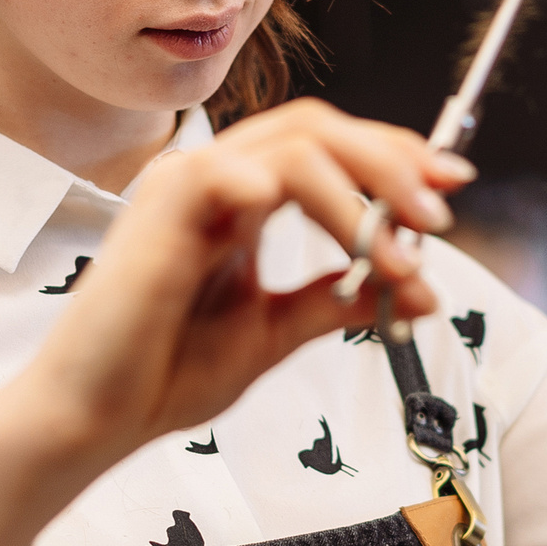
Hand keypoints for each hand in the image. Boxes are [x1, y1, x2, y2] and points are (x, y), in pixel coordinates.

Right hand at [0, 100, 470, 545]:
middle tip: (438, 213)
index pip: (328, 147)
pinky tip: (340, 245)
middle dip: (391, 163)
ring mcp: (186, 186)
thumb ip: (337, 302)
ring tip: (396, 253)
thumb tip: (418, 290)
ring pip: (293, 144)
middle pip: (319, 128)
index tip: (450, 185)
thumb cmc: (163, 373)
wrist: (96, 417)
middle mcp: (215, 179)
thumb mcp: (274, 333)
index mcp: (239, 198)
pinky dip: (297, 195)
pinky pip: (237, 172)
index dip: (394, 157)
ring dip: (361, 194)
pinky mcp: (162, 207)